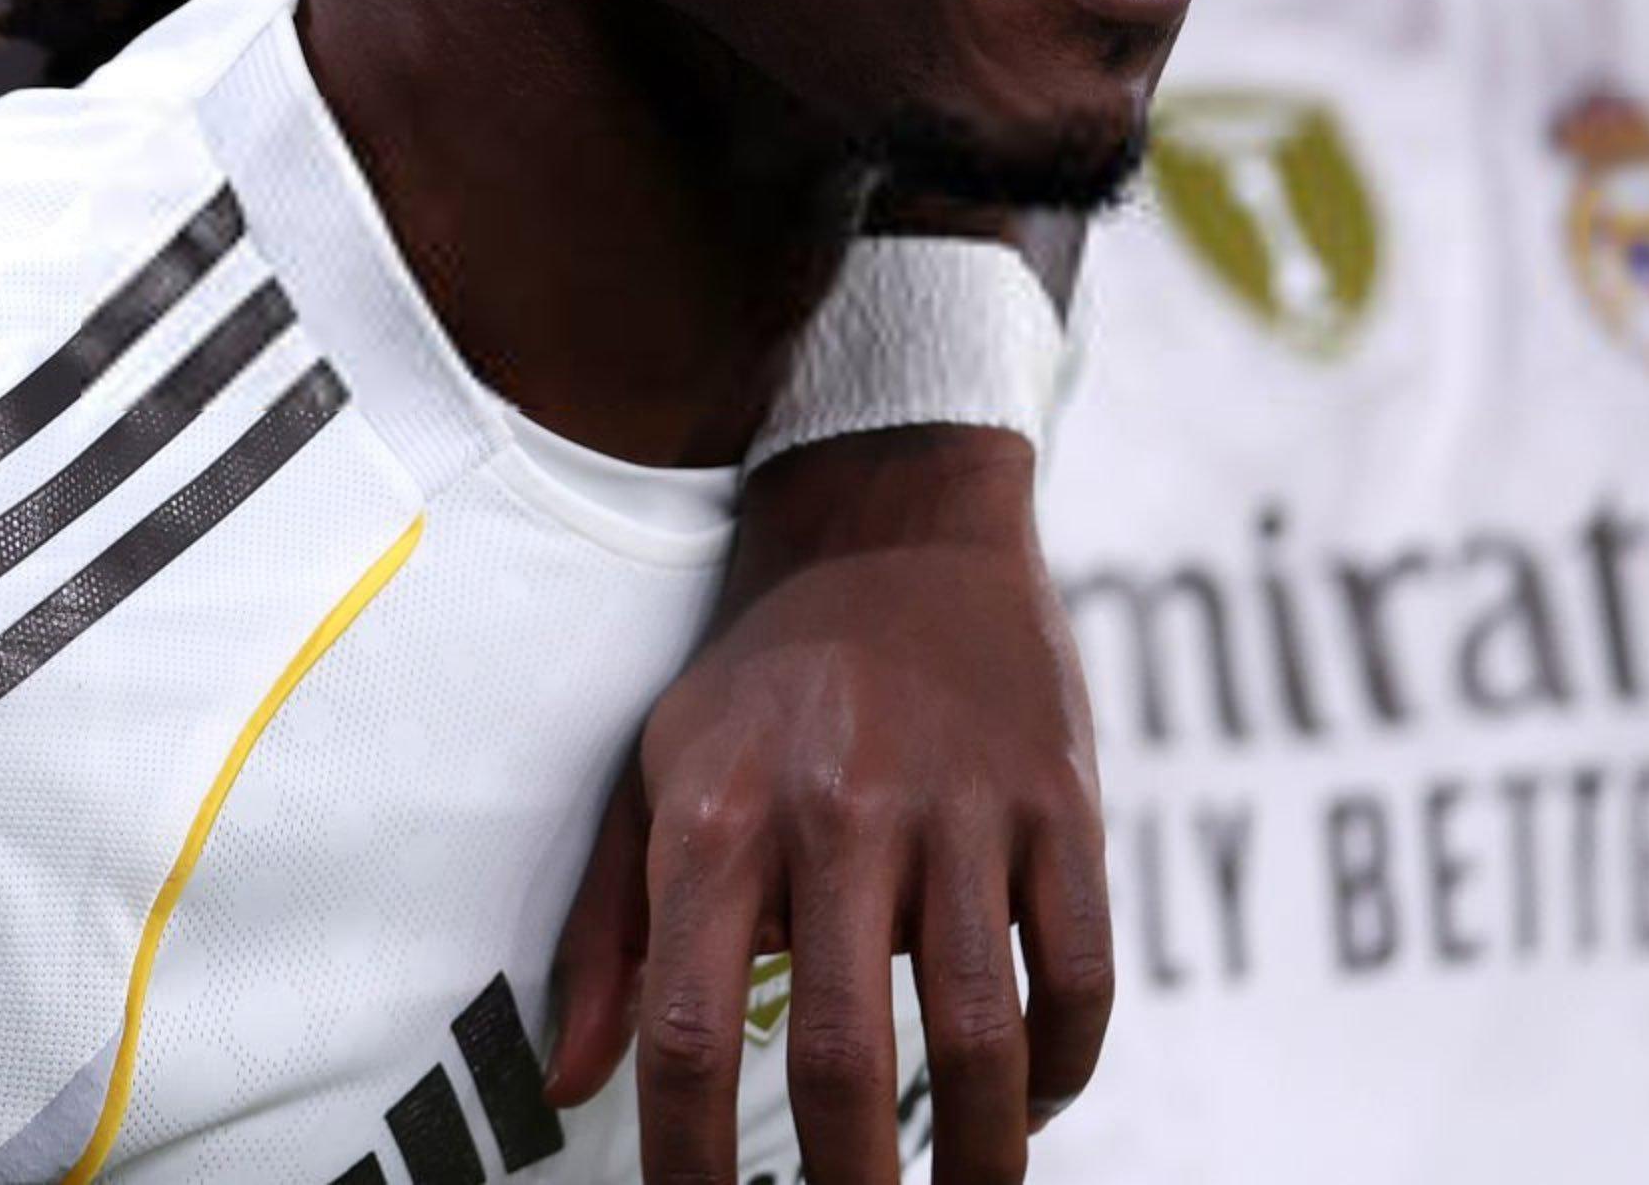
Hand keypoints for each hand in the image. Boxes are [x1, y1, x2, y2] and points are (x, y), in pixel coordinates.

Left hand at [543, 428, 1106, 1184]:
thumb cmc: (754, 681)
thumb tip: (569, 1084)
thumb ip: (607, 933)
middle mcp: (836, 813)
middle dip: (849, 1182)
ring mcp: (960, 808)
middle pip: (849, 1058)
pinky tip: (1033, 1107)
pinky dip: (1064, 1067)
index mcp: (717, 815)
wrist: (894, 529)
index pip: (691, 1029)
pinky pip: (1079, 974)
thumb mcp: (652, 776)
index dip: (692, 1157)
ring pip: (982, 1034)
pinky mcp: (1064, 804)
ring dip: (980, 1158)